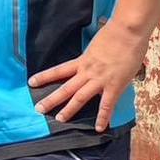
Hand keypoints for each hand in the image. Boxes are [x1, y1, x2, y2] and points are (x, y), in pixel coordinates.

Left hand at [28, 18, 150, 130]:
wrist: (128, 31)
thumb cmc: (116, 33)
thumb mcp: (97, 45)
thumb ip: (93, 56)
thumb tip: (93, 60)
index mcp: (82, 60)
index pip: (59, 70)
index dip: (44, 76)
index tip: (31, 82)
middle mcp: (87, 72)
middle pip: (65, 88)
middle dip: (51, 99)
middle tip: (38, 109)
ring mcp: (99, 80)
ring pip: (79, 97)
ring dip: (69, 110)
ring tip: (59, 120)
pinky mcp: (114, 86)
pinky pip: (106, 105)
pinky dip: (102, 118)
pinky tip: (98, 128)